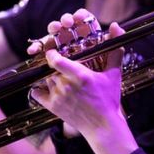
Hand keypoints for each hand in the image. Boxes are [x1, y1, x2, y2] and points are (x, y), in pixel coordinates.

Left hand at [30, 9, 125, 138]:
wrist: (103, 126)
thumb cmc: (109, 99)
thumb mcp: (114, 74)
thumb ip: (114, 50)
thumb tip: (115, 26)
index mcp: (80, 76)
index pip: (55, 60)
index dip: (51, 53)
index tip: (55, 51)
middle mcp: (66, 85)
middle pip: (51, 68)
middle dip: (55, 66)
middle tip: (62, 67)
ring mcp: (58, 97)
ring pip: (46, 78)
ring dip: (50, 76)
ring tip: (62, 79)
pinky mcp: (52, 107)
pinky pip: (37, 93)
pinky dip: (39, 89)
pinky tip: (47, 87)